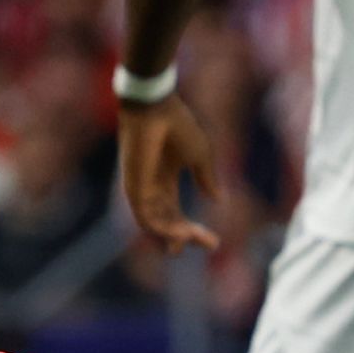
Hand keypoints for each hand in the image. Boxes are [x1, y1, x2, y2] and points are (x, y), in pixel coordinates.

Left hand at [118, 95, 221, 253]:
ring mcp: (141, 191)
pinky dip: (163, 229)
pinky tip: (181, 232)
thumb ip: (207, 179)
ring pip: (156, 225)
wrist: (156, 109)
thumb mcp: (199, 156)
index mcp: (165, 181)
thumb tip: (219, 200)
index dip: (191, 230)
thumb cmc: (177, 126)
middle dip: (187, 236)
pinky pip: (146, 218)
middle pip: (167, 223)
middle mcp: (151, 189)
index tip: (213, 241)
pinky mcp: (134, 189)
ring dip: (176, 235)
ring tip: (196, 238)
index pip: (175, 213)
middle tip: (211, 244)